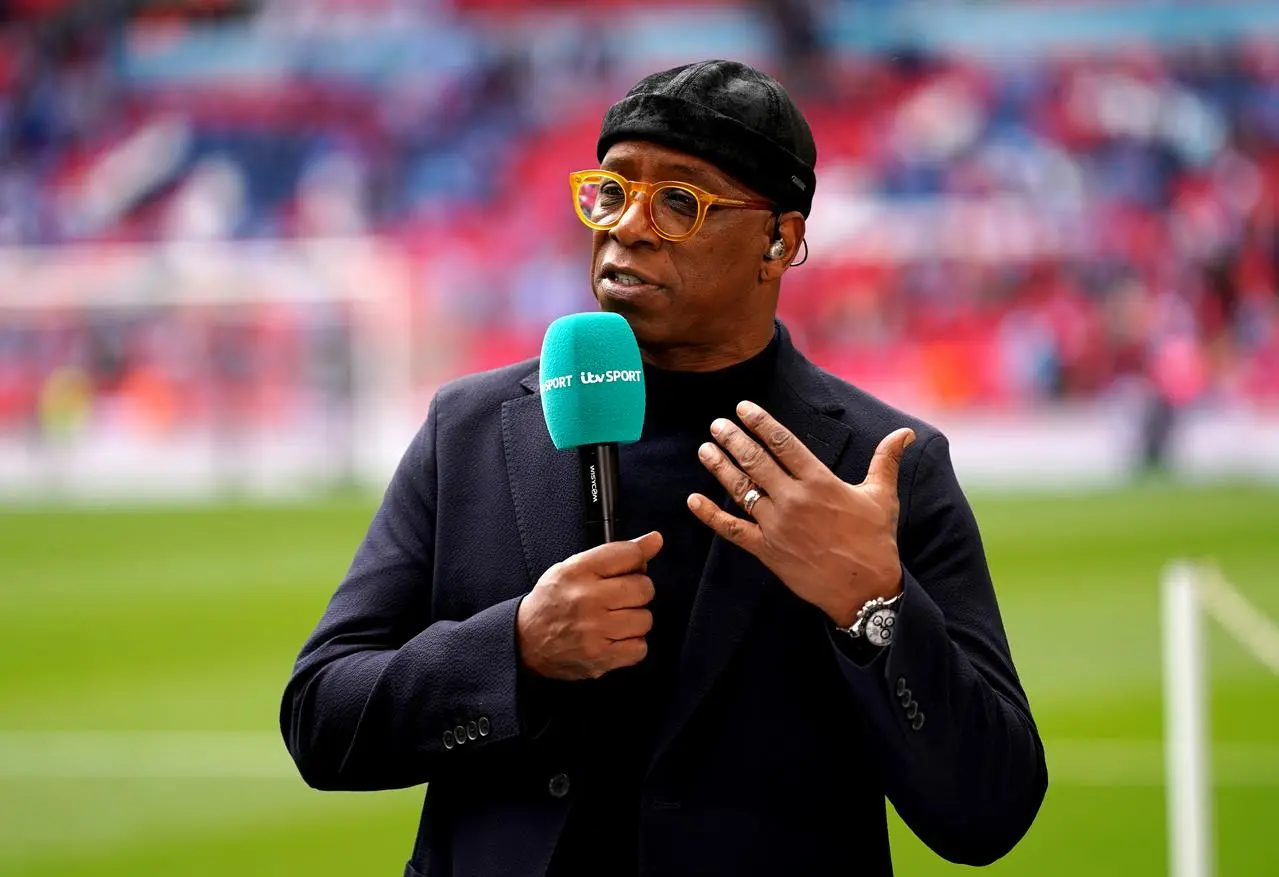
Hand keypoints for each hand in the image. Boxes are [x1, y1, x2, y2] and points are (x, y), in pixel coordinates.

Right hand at [516, 531, 662, 680]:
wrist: (525, 641)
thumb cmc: (553, 600)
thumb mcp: (575, 566)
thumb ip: (617, 552)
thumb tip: (656, 539)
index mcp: (578, 570)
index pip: (630, 554)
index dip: (637, 561)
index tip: (630, 568)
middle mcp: (587, 599)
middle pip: (644, 588)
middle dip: (638, 591)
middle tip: (621, 597)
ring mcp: (594, 631)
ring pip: (645, 619)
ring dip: (636, 620)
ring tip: (616, 619)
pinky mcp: (600, 658)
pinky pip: (640, 648)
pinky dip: (632, 645)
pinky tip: (615, 639)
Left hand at [688, 401, 915, 626]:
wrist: (865, 590)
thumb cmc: (875, 541)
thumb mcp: (882, 497)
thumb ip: (887, 460)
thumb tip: (905, 432)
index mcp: (819, 482)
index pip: (783, 443)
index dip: (761, 422)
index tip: (743, 407)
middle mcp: (794, 499)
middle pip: (755, 461)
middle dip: (733, 439)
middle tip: (716, 424)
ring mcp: (777, 525)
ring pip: (740, 490)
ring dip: (719, 467)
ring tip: (705, 449)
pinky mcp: (766, 550)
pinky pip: (731, 530)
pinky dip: (710, 515)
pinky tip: (693, 500)